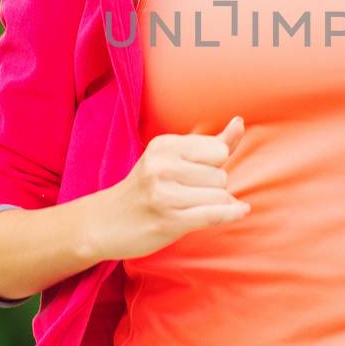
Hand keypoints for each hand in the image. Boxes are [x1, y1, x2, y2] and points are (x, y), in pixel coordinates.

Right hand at [91, 115, 249, 261]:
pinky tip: (240, 211)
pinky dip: (231, 214)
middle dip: (213, 187)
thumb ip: (212, 143)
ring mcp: (164, 194)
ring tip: (190, 207)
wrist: (104, 223)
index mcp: (164, 145)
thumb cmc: (147, 188)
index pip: (218, 151)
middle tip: (187, 195)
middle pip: (221, 175)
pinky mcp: (168, 221)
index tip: (195, 175)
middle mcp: (162, 166)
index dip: (214, 165)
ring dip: (216, 205)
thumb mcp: (173, 158)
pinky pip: (213, 214)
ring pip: (220, 196)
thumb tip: (240, 122)